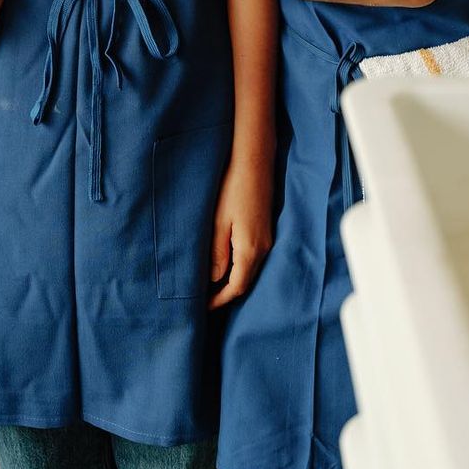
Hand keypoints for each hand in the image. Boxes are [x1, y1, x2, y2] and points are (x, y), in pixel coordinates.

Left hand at [208, 152, 273, 308]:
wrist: (255, 160)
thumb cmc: (234, 187)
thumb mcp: (219, 221)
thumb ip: (217, 253)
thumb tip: (214, 281)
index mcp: (250, 250)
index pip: (236, 288)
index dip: (219, 300)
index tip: (202, 307)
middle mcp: (263, 249)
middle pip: (245, 282)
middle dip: (225, 294)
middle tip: (204, 300)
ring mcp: (266, 239)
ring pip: (250, 271)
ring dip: (232, 281)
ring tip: (211, 286)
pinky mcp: (265, 230)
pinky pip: (253, 259)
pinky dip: (239, 268)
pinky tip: (226, 264)